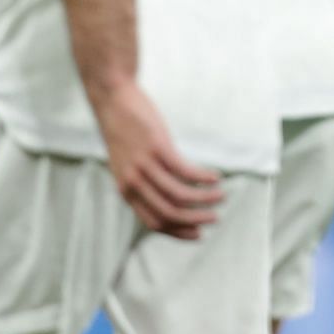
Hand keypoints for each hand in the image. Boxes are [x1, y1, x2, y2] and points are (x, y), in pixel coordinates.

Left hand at [92, 78, 223, 238]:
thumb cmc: (123, 131)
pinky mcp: (157, 148)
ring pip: (180, 194)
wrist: (112, 100)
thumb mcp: (127, 163)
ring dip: (204, 198)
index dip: (179, 231)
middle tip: (215, 218)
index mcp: (126, 191)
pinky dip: (203, 177)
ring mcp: (145, 166)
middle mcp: (134, 183)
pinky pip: (185, 171)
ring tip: (221, 194)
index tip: (198, 233)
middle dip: (196, 219)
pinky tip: (215, 176)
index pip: (154, 223)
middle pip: (170, 213)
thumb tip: (166, 196)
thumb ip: (141, 182)